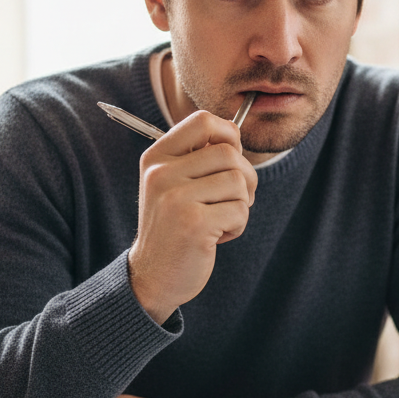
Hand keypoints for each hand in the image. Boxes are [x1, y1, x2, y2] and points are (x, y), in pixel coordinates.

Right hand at [129, 110, 257, 322]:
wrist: (153, 276)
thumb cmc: (175, 227)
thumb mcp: (174, 185)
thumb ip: (198, 158)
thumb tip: (235, 132)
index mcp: (157, 157)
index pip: (203, 121)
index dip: (229, 136)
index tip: (229, 161)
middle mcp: (161, 173)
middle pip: (229, 153)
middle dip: (245, 178)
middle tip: (234, 200)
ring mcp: (175, 198)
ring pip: (238, 182)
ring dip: (240, 205)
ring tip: (220, 221)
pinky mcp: (193, 223)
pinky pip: (239, 210)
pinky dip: (238, 226)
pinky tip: (216, 237)